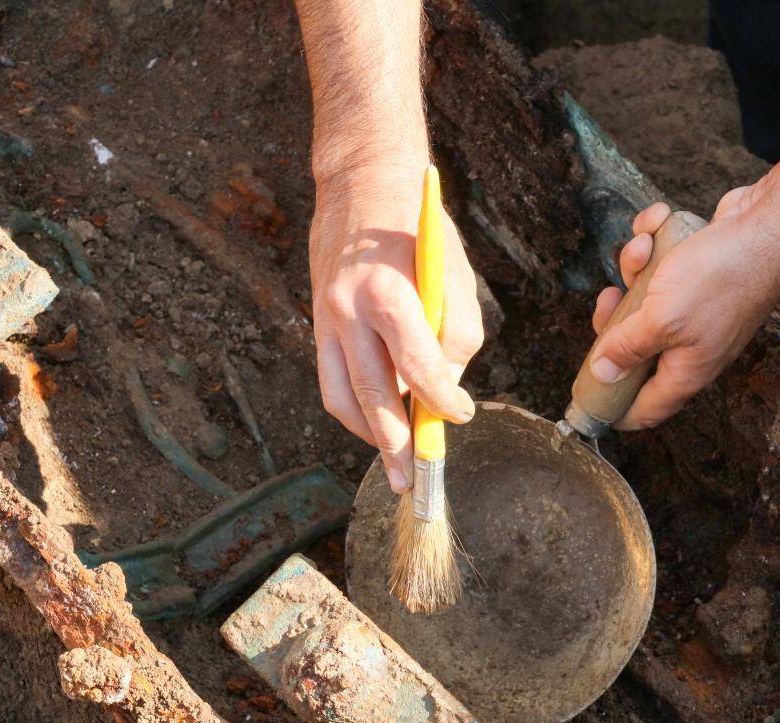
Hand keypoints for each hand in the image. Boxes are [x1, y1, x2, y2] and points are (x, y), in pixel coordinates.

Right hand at [309, 162, 481, 491]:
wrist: (360, 187)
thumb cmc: (418, 232)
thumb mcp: (452, 274)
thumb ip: (455, 334)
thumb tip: (445, 391)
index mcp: (388, 293)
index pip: (418, 367)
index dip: (443, 401)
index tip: (461, 415)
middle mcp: (349, 311)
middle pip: (374, 396)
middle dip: (398, 445)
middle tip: (416, 478)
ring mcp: (327, 321)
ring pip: (344, 399)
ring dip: (370, 438)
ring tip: (395, 465)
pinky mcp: (318, 326)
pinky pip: (330, 384)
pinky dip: (353, 413)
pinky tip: (377, 428)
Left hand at [589, 191, 779, 429]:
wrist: (770, 224)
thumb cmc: (723, 275)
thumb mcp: (662, 318)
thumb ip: (628, 347)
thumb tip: (602, 374)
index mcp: (686, 371)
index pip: (644, 410)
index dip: (613, 406)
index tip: (586, 393)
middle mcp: (692, 347)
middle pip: (633, 349)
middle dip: (615, 319)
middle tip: (610, 298)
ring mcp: (696, 311)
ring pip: (644, 299)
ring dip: (635, 267)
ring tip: (645, 246)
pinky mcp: (698, 276)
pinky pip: (661, 265)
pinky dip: (654, 241)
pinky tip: (659, 222)